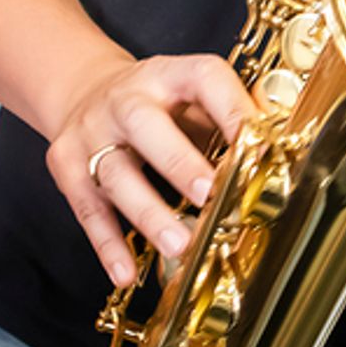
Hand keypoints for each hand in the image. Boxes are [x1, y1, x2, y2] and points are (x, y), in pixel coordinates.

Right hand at [45, 54, 255, 287]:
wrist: (83, 89)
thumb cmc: (159, 103)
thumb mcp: (192, 93)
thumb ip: (229, 117)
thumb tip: (279, 148)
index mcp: (169, 74)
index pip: (203, 78)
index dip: (232, 109)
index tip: (258, 142)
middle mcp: (126, 99)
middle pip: (145, 125)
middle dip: (178, 162)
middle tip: (208, 194)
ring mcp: (91, 131)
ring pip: (115, 174)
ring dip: (147, 213)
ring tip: (178, 244)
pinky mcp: (66, 164)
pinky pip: (86, 208)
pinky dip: (106, 244)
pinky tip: (126, 272)